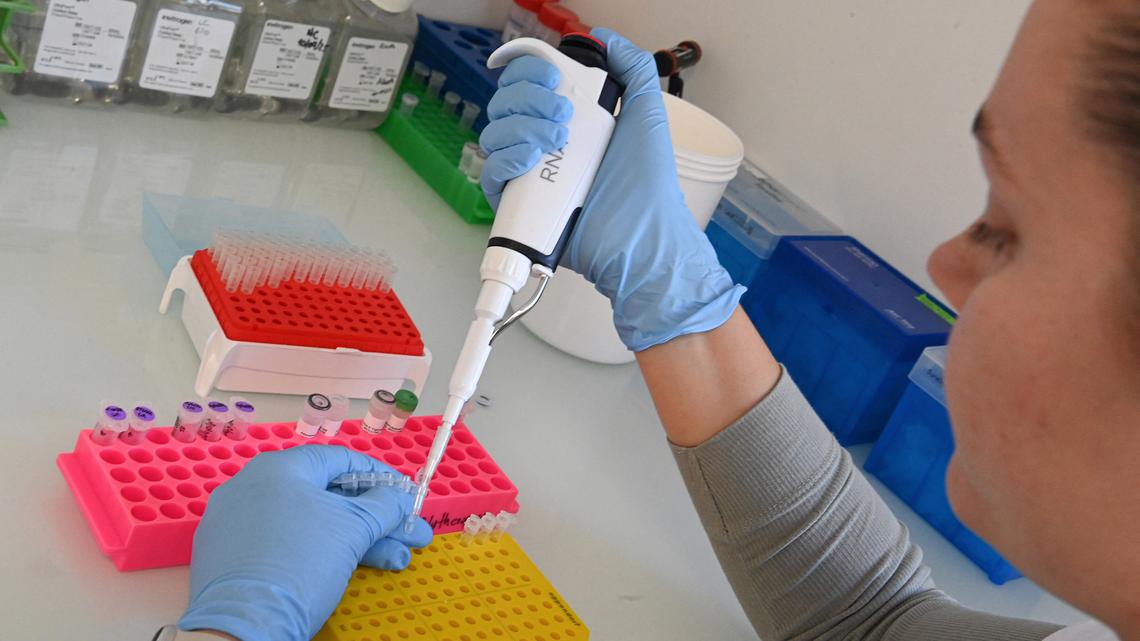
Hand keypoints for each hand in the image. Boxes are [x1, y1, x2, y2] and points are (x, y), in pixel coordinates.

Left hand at [178, 445, 432, 640]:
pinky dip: (321, 551)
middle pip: (329, 496)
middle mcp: (254, 486)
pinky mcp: (232, 557)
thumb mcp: (355, 529)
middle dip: (377, 518)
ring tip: (396, 561)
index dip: (380, 475)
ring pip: (311, 523)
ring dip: (358, 540)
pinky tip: (356, 567)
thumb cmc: (301, 562)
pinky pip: (286, 543)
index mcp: (279, 468)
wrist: (244, 626)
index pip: (339, 459)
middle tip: (409, 536)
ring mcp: (238, 523)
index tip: (405, 494)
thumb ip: (385, 506)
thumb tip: (401, 498)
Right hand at [480, 28, 743, 350]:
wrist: (642, 237)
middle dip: (528, 97)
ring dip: (520, 126)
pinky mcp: (517, 204)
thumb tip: (604, 37)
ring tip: (557, 141)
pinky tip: (530, 160)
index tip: (555, 76)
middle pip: (505, 103)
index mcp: (568, 120)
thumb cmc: (647, 186)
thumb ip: (633, 68)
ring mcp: (528, 174)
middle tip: (563, 113)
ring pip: (494, 133)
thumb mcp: (646, 115)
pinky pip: (491, 172)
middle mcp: (543, 143)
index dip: (530, 70)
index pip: (528, 84)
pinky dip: (506, 158)